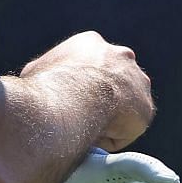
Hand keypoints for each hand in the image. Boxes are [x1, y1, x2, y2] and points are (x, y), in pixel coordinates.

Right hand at [22, 31, 153, 150]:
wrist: (76, 99)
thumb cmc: (51, 84)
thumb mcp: (36, 72)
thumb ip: (47, 75)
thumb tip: (41, 88)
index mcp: (91, 44)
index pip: (89, 65)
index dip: (78, 84)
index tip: (69, 101)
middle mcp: (121, 56)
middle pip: (112, 80)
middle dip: (100, 97)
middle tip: (82, 117)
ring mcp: (138, 81)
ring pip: (124, 104)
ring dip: (111, 117)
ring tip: (89, 132)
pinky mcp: (146, 107)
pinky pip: (127, 128)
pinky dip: (113, 136)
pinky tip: (97, 139)